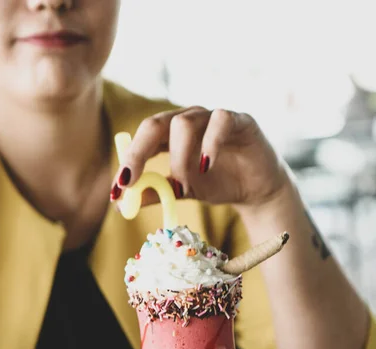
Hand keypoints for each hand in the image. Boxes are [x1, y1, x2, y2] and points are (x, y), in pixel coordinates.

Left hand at [112, 106, 288, 209]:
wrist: (258, 189)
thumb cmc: (219, 183)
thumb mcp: (183, 192)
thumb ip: (156, 193)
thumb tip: (122, 204)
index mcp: (171, 134)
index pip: (142, 139)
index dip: (128, 162)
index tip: (118, 190)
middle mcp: (188, 120)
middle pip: (155, 123)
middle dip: (138, 153)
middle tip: (131, 181)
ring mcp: (213, 117)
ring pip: (184, 123)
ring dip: (178, 159)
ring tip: (185, 186)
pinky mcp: (240, 120)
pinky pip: (220, 121)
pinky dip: (210, 143)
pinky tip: (206, 167)